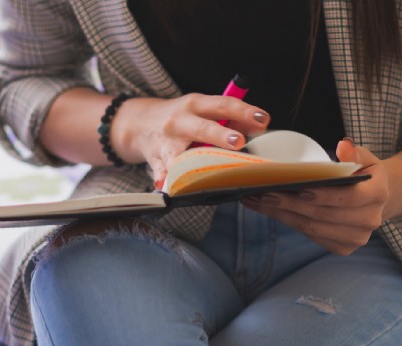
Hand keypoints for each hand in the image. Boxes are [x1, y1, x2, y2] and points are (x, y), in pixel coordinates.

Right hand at [114, 94, 269, 185]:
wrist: (138, 123)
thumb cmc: (180, 117)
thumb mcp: (200, 109)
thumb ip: (226, 116)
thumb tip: (258, 125)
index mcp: (195, 105)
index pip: (223, 104)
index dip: (244, 111)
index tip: (263, 119)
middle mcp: (180, 121)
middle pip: (202, 128)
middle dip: (221, 135)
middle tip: (239, 142)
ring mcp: (166, 141)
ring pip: (178, 153)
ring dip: (190, 163)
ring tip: (202, 173)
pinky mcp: (155, 158)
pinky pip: (160, 171)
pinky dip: (163, 179)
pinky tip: (166, 185)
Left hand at [242, 139, 388, 254]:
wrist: (376, 199)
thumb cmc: (363, 173)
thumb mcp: (365, 157)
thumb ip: (355, 153)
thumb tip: (343, 147)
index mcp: (378, 195)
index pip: (349, 198)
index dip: (324, 196)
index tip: (300, 189)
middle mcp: (369, 221)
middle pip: (323, 215)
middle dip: (291, 205)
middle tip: (264, 193)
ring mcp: (355, 238)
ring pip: (311, 228)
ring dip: (282, 215)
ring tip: (257, 200)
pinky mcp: (342, 248)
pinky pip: (309, 235)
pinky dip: (288, 222)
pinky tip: (268, 210)